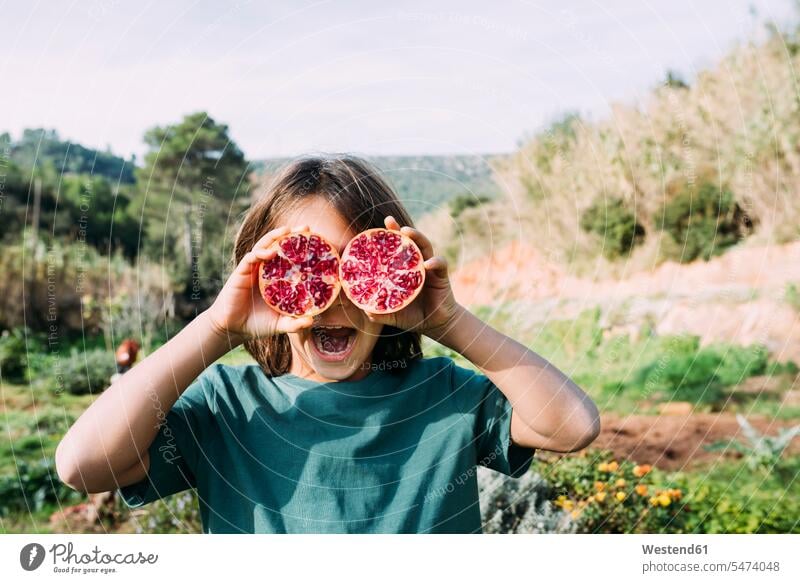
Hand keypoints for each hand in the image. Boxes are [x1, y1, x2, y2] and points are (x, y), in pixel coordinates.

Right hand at [205, 225, 313, 343]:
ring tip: (287, 230)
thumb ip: (295, 323)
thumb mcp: (281, 324)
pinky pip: (250, 257)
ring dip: (275, 236)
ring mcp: (254, 269)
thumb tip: (312, 321)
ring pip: (264, 246)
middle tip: (305, 228)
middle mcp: (267, 270)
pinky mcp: (241, 272)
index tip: (318, 241)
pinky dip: (260, 253)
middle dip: (291, 235)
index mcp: (278, 278)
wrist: (233, 329)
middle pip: (279, 246)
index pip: (292, 258)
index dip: (302, 249)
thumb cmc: (258, 324)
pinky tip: (269, 252)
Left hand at [365, 216, 463, 340]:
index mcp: (404, 270)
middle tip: (389, 221)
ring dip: (417, 237)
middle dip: (400, 229)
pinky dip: (435, 262)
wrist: (436, 325)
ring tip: (407, 232)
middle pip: (410, 241)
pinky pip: (440, 264)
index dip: (386, 238)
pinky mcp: (442, 275)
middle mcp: (417, 264)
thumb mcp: (393, 315)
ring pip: (425, 246)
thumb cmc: (414, 316)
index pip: (395, 250)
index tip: (374, 229)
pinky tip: (427, 264)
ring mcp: (430, 268)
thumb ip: (380, 311)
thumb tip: (363, 309)